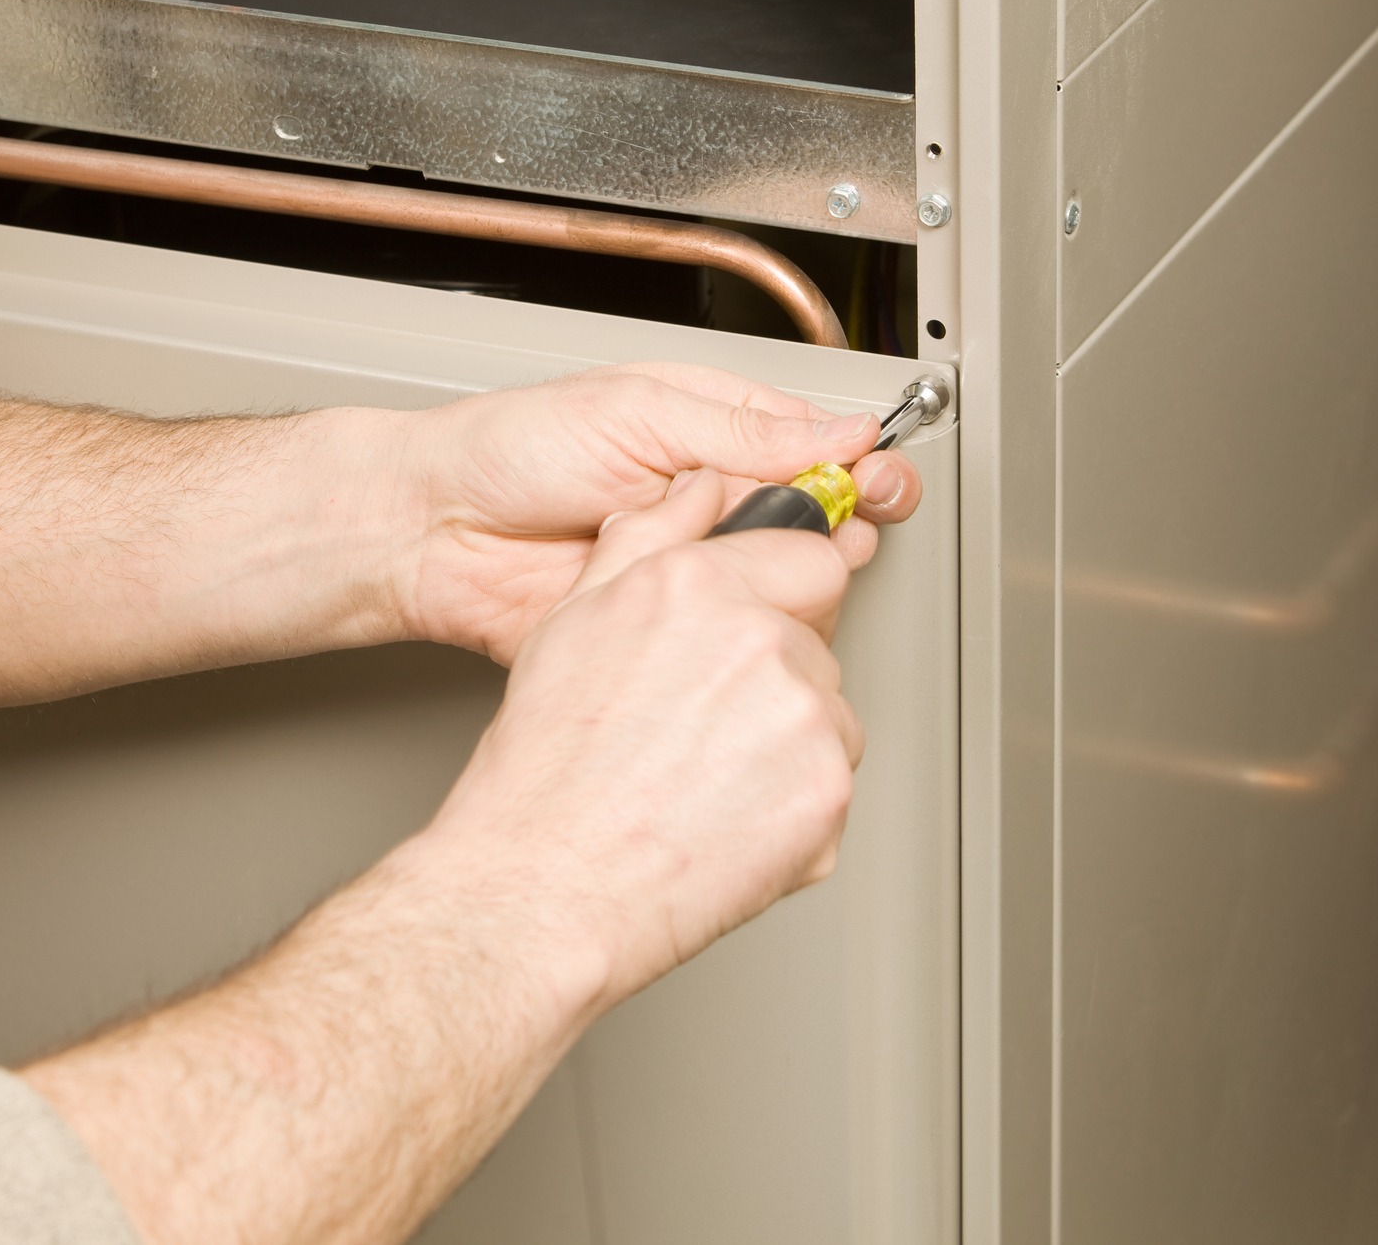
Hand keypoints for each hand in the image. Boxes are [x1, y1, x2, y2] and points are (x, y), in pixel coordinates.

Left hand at [392, 362, 921, 662]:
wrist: (436, 532)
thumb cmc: (512, 451)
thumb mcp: (638, 414)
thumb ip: (742, 431)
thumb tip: (839, 430)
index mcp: (713, 431)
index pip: (817, 445)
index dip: (860, 465)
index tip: (879, 481)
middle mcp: (712, 499)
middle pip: (815, 516)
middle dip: (844, 520)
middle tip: (849, 523)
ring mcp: (694, 565)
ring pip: (782, 581)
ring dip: (797, 575)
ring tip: (786, 560)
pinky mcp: (669, 625)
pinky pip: (729, 635)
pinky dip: (745, 629)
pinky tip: (744, 609)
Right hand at [418, 468, 862, 1005]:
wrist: (544, 888)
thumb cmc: (545, 772)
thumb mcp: (574, 620)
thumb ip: (650, 536)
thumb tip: (698, 490)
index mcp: (700, 585)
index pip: (810, 559)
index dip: (783, 600)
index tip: (757, 636)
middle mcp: (761, 639)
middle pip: (818, 645)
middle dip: (777, 680)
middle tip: (700, 730)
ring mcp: (804, 717)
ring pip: (830, 717)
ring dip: (787, 745)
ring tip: (703, 782)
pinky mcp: (828, 792)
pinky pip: (833, 786)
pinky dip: (794, 809)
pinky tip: (726, 820)